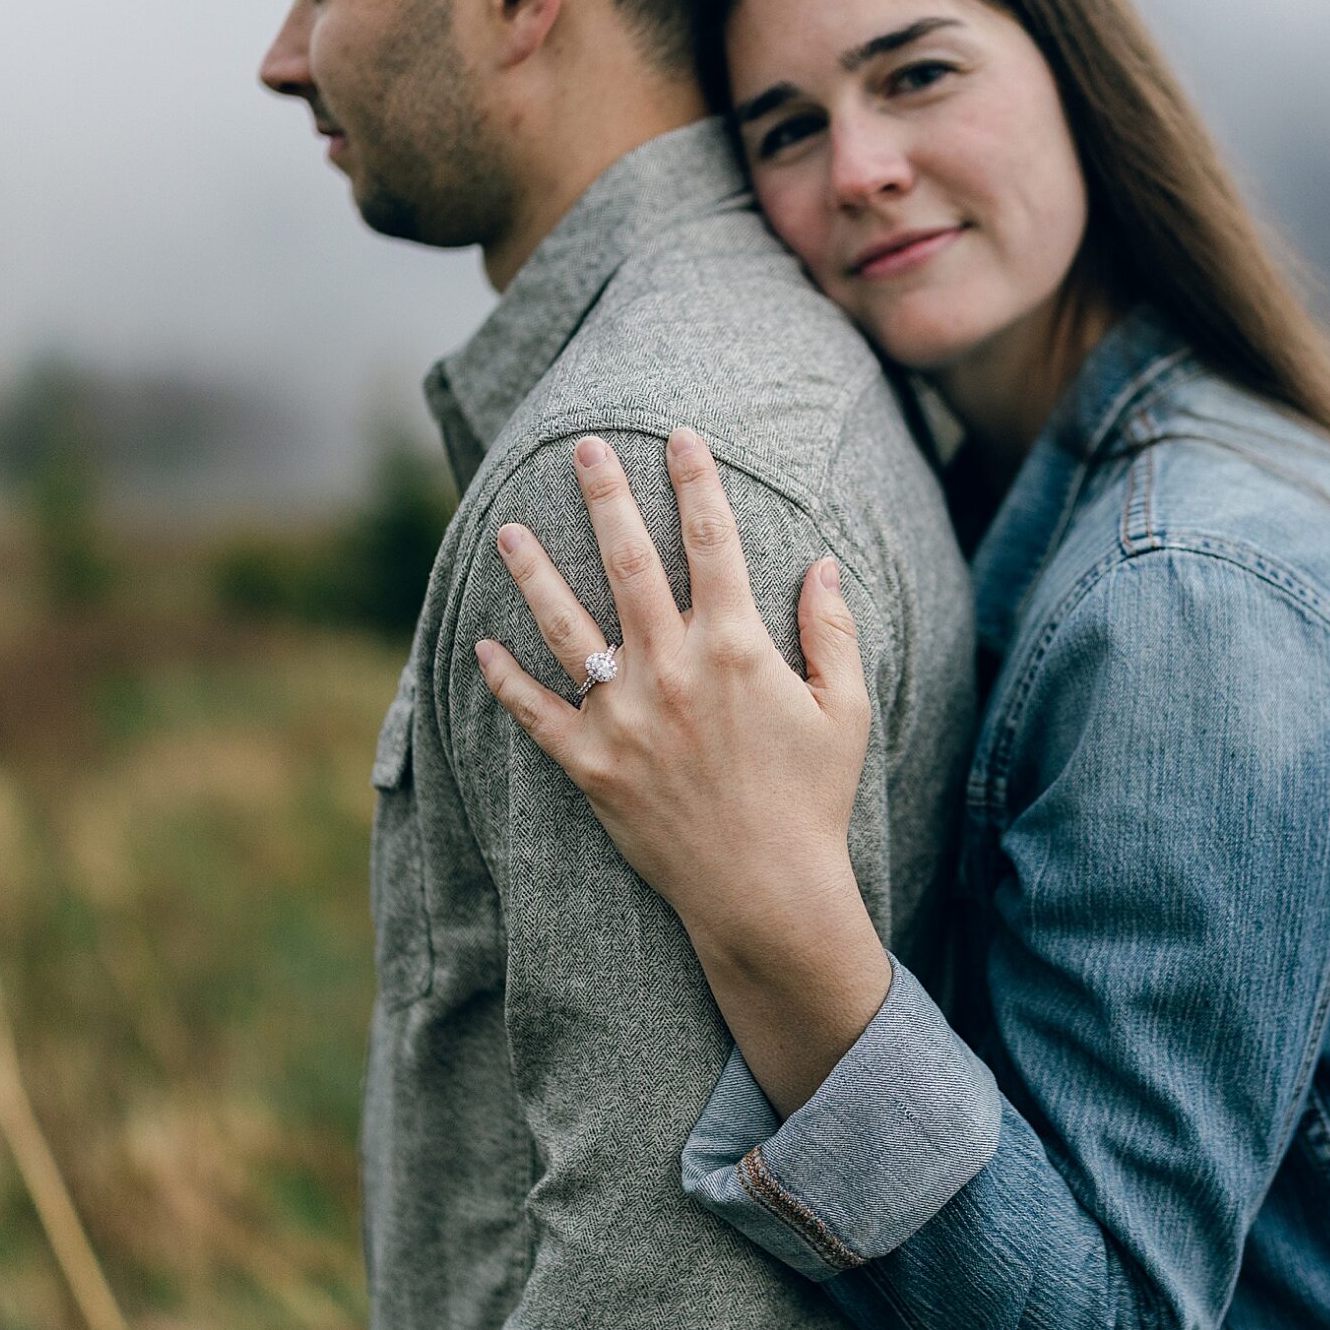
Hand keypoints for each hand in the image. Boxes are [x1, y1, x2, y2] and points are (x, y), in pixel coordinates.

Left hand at [474, 430, 890, 1105]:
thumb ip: (834, 631)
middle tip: (582, 447)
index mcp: (735, 646)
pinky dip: (506, 679)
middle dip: (605, 495)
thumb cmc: (812, 800)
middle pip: (629, 561)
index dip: (696, 481)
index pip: (713, 541)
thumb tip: (825, 564)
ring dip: (533, 572)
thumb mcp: (846, 710)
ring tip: (505, 530)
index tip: (679, 436)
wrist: (765, 893)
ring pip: (565, 625)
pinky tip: (483, 645)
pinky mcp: (591, 765)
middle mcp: (671, 668)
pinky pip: (535, 712)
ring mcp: (624, 716)